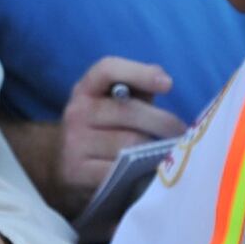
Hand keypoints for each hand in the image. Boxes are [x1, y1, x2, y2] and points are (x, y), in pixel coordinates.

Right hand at [41, 57, 186, 216]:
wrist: (62, 167)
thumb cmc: (102, 130)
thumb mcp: (113, 105)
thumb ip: (137, 89)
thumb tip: (161, 78)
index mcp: (86, 89)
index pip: (108, 70)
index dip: (139, 73)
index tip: (168, 84)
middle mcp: (76, 112)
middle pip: (129, 112)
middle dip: (163, 123)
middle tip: (182, 133)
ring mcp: (74, 144)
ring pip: (129, 144)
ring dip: (155, 150)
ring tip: (171, 153)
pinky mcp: (77, 173)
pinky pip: (120, 171)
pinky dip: (140, 172)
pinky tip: (151, 173)